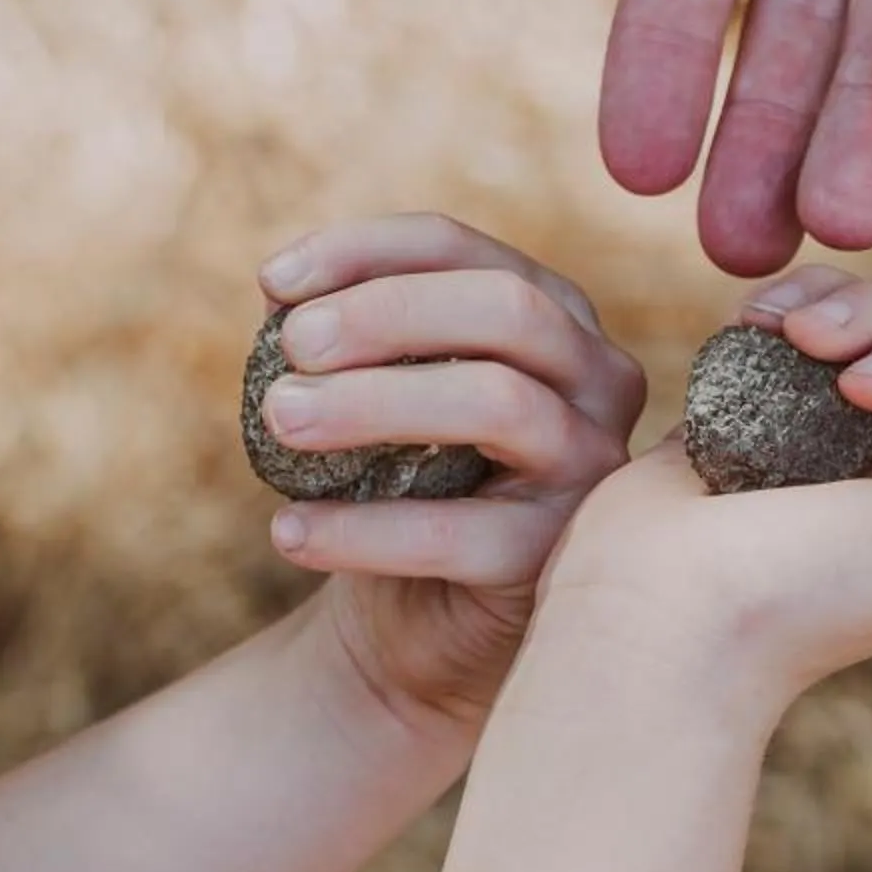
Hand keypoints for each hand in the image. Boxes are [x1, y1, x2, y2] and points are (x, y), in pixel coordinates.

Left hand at [256, 215, 648, 730]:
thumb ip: (348, 339)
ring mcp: (592, 469)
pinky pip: (459, 534)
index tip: (274, 280)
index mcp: (553, 315)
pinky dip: (363, 530)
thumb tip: (285, 294)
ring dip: (375, 402)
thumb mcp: (379, 393)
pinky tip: (288, 530)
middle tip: (291, 345)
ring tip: (281, 419)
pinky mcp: (559, 558)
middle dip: (387, 313)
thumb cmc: (397, 484)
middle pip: (506, 309)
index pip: (465, 250)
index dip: (367, 250)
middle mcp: (597, 378)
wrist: (416, 622)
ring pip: (499, 403)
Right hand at [532, 270, 871, 713]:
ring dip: (832, 301)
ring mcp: (818, 431)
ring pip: (862, 317)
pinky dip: (781, 304)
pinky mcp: (748, 406)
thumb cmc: (802, 593)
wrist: (655, 616)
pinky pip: (789, 323)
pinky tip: (751, 322)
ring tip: (779, 327)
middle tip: (823, 355)